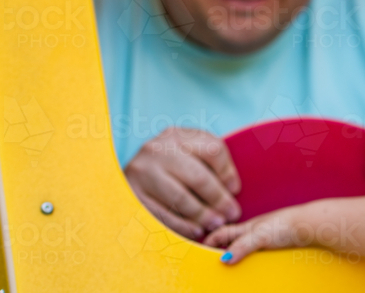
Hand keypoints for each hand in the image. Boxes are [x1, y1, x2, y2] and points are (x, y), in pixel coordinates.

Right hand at [124, 127, 241, 239]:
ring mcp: (141, 173)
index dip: (228, 172)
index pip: (213, 150)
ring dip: (202, 215)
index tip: (235, 190)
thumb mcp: (188, 151)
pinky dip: (182, 226)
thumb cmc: (170, 162)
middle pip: (198, 177)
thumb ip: (211, 161)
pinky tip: (195, 231)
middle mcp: (156, 150)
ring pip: (180, 199)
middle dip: (219, 199)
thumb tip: (231, 189)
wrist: (127, 170)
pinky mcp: (131, 196)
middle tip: (232, 214)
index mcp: (177, 135)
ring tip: (216, 224)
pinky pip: (162, 215)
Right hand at [206, 207, 301, 264]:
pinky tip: (252, 270)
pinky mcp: (275, 248)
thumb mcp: (259, 236)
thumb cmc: (286, 224)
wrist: (310, 226)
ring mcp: (264, 241)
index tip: (199, 252)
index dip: (209, 241)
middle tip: (212, 266)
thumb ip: (241, 246)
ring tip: (230, 271)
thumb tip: (224, 259)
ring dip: (238, 259)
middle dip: (221, 252)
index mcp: (246, 228)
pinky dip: (252, 263)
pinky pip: (258, 257)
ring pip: (244, 251)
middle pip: (231, 243)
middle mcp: (253, 233)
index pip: (221, 233)